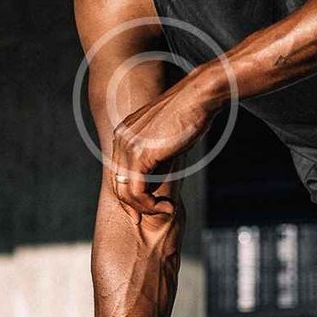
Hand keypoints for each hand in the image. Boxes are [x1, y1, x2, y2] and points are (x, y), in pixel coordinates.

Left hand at [107, 78, 216, 220]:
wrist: (199, 98)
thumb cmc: (190, 115)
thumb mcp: (167, 138)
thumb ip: (156, 157)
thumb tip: (154, 180)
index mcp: (124, 133)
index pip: (118, 172)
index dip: (128, 195)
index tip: (142, 209)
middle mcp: (121, 139)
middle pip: (117, 184)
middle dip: (131, 206)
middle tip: (146, 218)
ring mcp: (128, 146)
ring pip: (125, 191)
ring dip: (145, 208)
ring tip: (165, 209)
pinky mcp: (140, 155)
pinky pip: (137, 191)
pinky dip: (150, 205)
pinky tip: (166, 206)